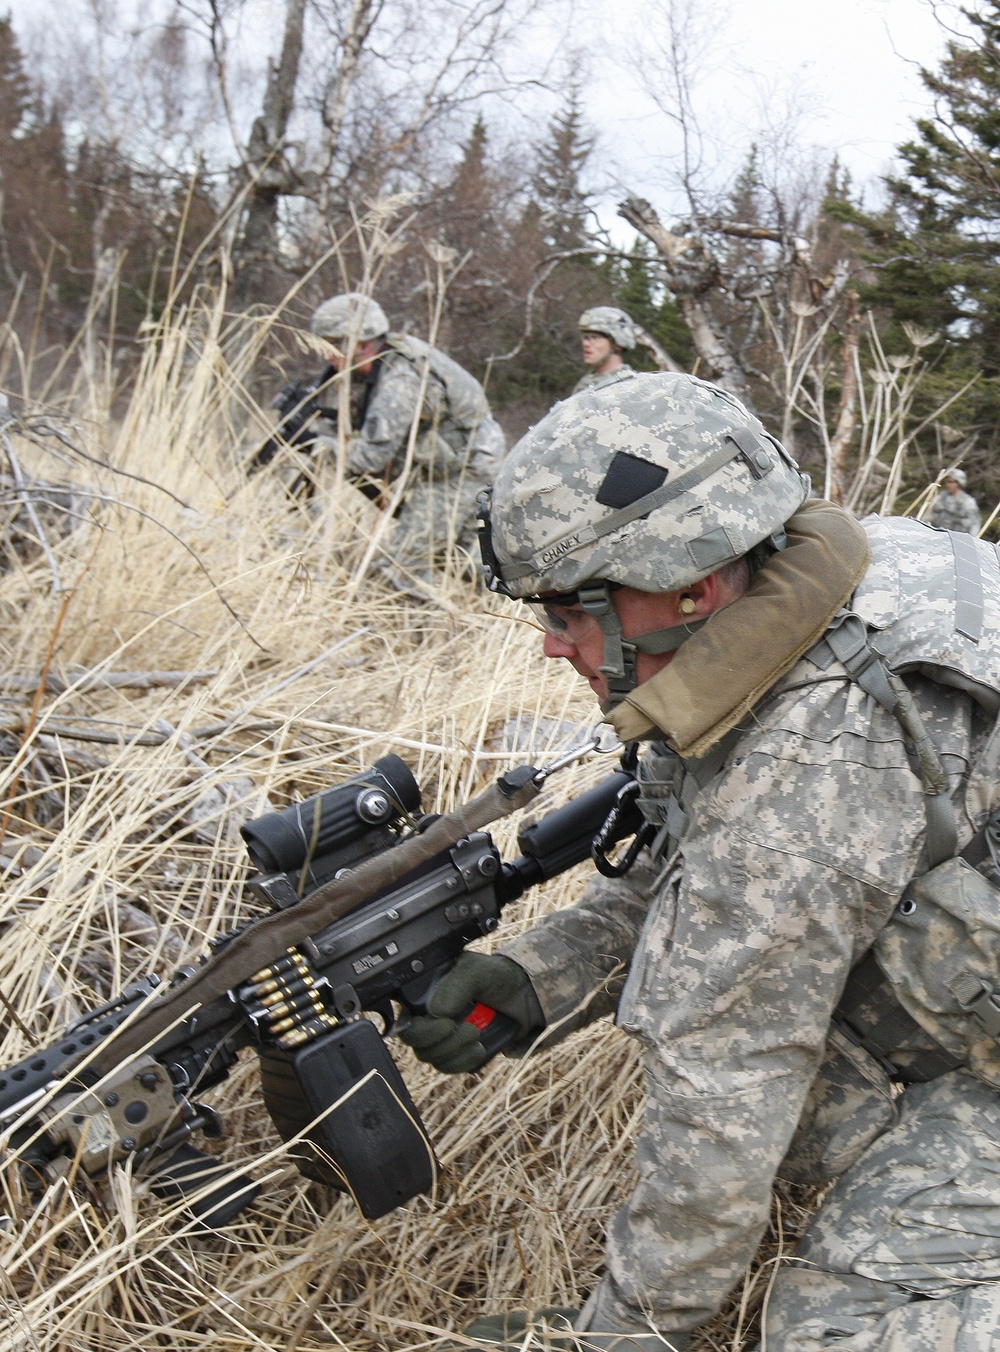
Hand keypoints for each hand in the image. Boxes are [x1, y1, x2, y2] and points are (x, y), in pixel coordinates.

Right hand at [401, 952, 543, 1072]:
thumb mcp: (476, 970)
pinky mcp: (455, 1052)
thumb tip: (436, 1012)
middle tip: (470, 1029)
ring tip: (478, 1035)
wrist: (523, 995)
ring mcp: (441, 1036)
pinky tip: (479, 1049)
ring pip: (432, 1057)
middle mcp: (428, 1016)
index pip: (404, 1019)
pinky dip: (463, 1062)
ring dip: (455, 1052)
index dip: (419, 1029)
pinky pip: (448, 1067)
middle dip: (442, 1041)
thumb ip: (455, 986)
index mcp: (424, 994)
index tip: (447, 1023)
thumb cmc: (496, 976)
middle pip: (415, 1043)